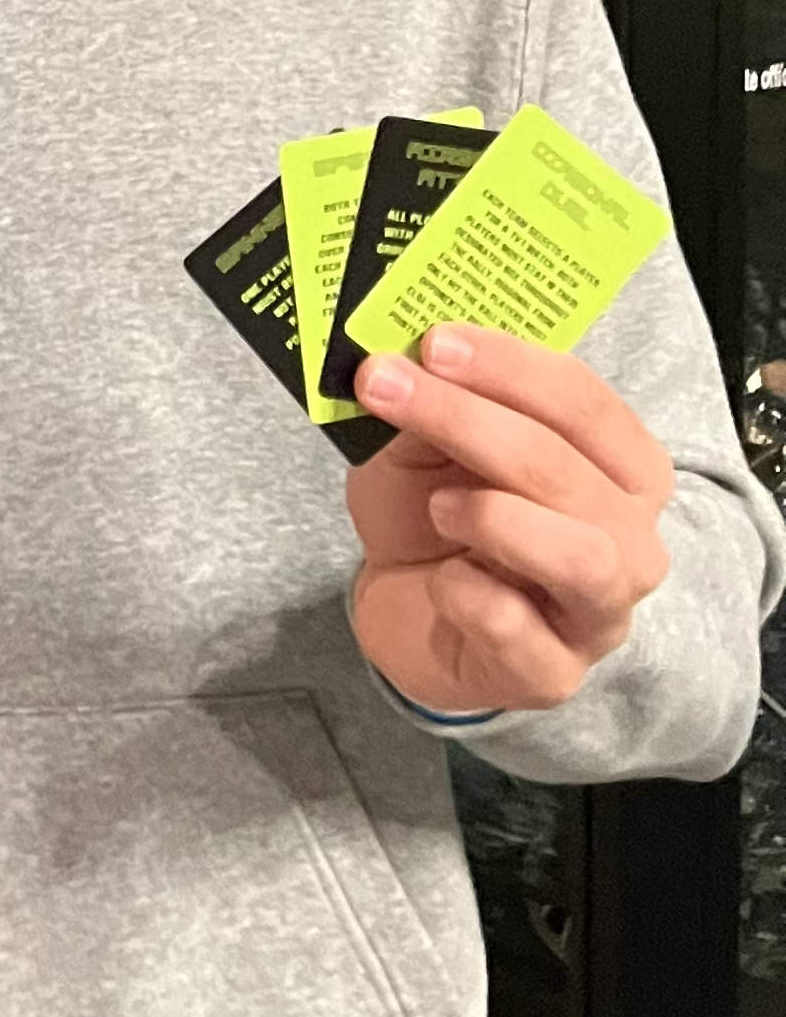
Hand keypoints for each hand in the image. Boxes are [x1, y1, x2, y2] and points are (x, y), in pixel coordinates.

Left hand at [346, 326, 673, 716]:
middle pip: (570, 469)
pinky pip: (523, 632)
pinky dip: (469, 596)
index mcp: (619, 469)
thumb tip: (408, 358)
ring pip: (584, 557)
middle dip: (471, 420)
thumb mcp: (425, 445)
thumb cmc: (435, 514)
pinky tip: (441, 580)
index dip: (511, 367)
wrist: (409, 610)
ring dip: (498, 516)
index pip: (586, 403)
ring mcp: (598, 615)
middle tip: (388, 386)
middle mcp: (630, 540)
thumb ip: (433, 403)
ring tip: (439, 505)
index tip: (434, 341)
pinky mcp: (552, 674)